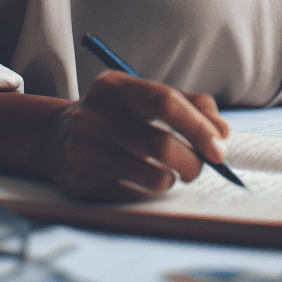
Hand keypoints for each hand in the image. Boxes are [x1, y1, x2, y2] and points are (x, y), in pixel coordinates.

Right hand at [40, 71, 231, 201]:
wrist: (58, 137)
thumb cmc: (119, 116)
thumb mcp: (147, 98)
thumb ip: (191, 106)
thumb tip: (222, 135)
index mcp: (115, 87)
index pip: (166, 102)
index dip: (199, 127)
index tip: (220, 148)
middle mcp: (94, 115)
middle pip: (162, 145)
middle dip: (193, 162)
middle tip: (199, 168)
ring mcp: (84, 150)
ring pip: (153, 176)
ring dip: (173, 179)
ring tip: (170, 173)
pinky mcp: (81, 181)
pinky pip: (135, 195)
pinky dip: (149, 191)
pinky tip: (140, 180)